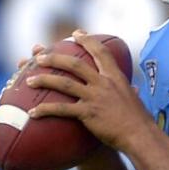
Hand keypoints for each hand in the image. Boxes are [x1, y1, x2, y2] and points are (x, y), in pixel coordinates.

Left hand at [26, 30, 153, 151]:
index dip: (87, 40)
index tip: (77, 33)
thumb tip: (134, 89)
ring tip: (28, 80)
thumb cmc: (139, 121)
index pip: (100, 51)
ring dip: (44, 80)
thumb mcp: (135, 99)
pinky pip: (62, 109)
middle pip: (74, 64)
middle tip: (39, 56)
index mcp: (115, 77)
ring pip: (64, 83)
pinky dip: (45, 110)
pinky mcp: (88, 113)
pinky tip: (33, 113)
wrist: (140, 136)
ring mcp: (95, 97)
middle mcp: (103, 83)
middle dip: (54, 57)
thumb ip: (130, 91)